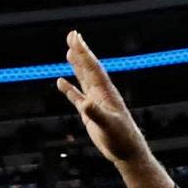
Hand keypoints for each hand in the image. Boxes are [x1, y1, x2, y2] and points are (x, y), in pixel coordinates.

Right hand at [56, 31, 148, 164]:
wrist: (127, 152)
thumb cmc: (121, 139)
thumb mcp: (108, 126)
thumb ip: (96, 114)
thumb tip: (85, 103)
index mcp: (107, 93)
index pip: (93, 68)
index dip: (84, 52)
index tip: (75, 37)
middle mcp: (102, 94)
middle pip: (89, 68)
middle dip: (80, 52)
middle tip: (72, 34)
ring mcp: (96, 102)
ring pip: (84, 79)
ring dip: (76, 65)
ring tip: (69, 51)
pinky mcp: (90, 113)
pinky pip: (77, 97)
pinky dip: (68, 89)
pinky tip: (60, 82)